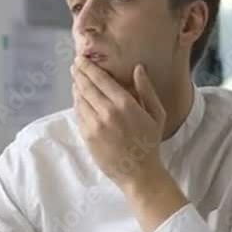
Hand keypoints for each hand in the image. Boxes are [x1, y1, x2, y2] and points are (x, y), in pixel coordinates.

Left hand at [71, 57, 166, 193]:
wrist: (138, 173)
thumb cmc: (150, 142)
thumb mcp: (156, 114)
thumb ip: (147, 90)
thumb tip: (138, 68)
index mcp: (124, 104)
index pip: (100, 79)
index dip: (88, 67)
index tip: (82, 59)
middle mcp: (107, 112)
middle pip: (86, 86)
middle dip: (79, 73)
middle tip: (75, 65)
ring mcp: (94, 125)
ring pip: (80, 99)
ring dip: (76, 87)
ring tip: (76, 79)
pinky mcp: (87, 136)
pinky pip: (79, 114)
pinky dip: (77, 103)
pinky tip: (78, 98)